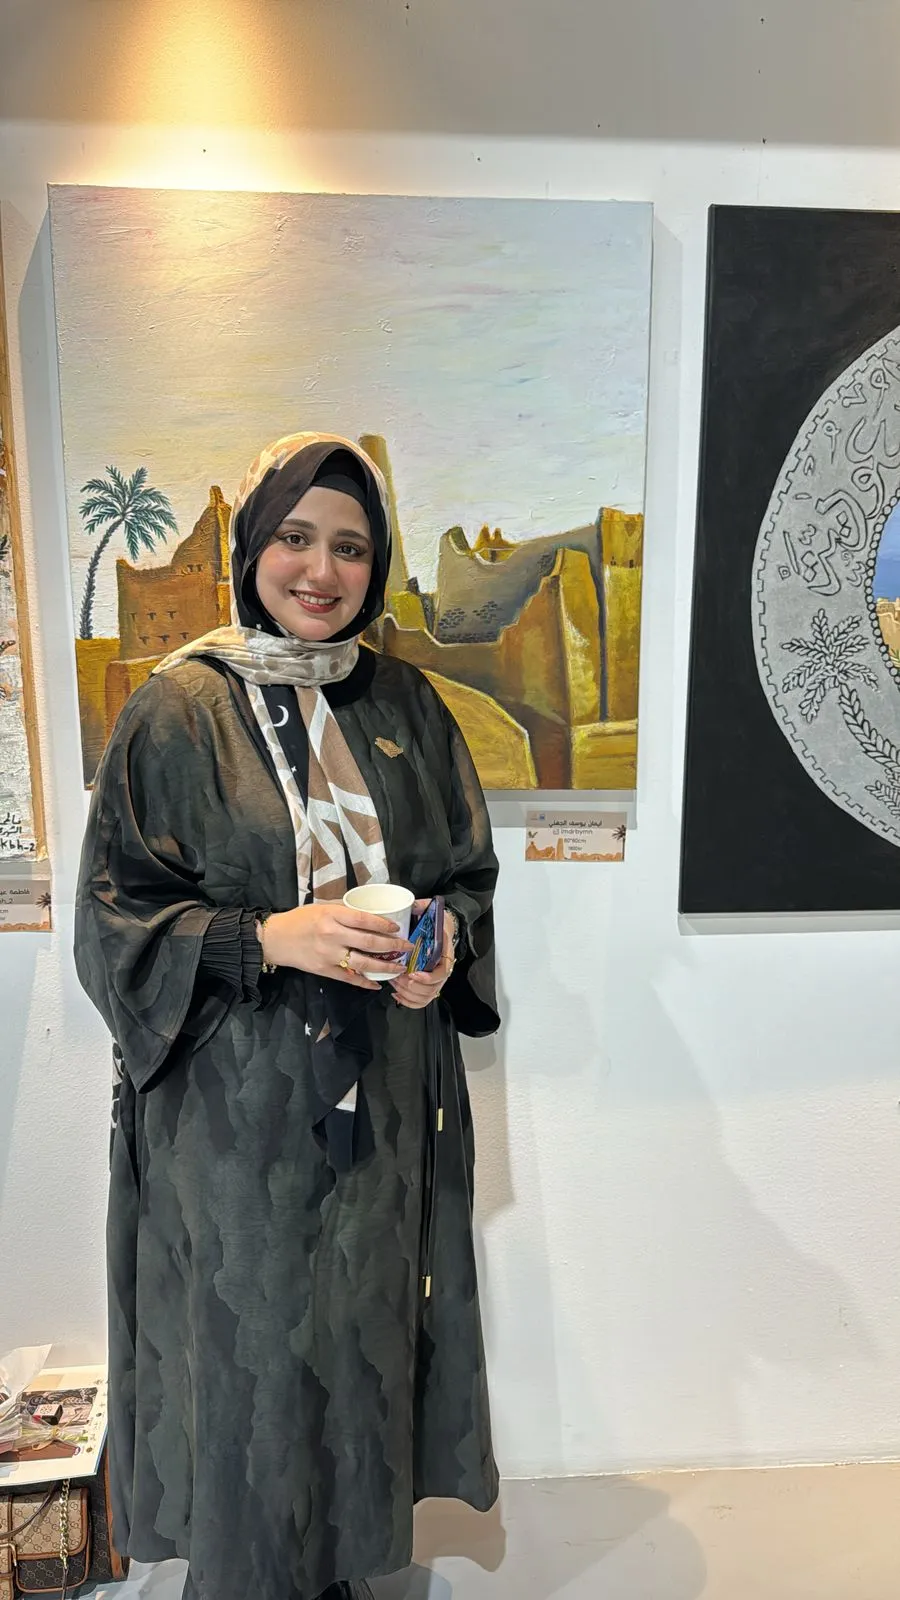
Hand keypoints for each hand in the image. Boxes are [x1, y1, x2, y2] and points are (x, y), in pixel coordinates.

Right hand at [260, 903, 411, 990]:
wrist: (276, 939)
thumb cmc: (299, 919)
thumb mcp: (322, 907)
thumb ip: (344, 912)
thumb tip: (370, 915)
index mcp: (332, 915)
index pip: (365, 919)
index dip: (384, 925)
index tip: (397, 929)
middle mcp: (332, 935)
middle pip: (370, 942)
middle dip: (393, 946)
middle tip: (408, 947)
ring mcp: (329, 955)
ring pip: (363, 963)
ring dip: (385, 966)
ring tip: (400, 967)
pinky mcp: (325, 970)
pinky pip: (349, 978)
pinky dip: (365, 982)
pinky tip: (378, 984)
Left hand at [392, 906, 457, 1010]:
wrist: (444, 926)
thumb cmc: (436, 921)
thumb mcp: (431, 911)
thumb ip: (422, 908)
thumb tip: (413, 905)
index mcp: (445, 953)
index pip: (442, 972)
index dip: (428, 977)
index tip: (413, 973)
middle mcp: (442, 968)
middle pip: (433, 988)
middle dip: (412, 986)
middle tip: (398, 978)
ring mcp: (435, 977)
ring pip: (426, 996)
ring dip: (409, 993)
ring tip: (395, 983)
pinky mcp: (428, 982)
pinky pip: (422, 1000)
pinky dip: (410, 1002)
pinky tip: (398, 995)